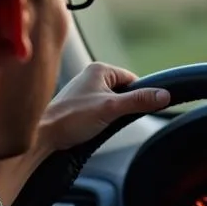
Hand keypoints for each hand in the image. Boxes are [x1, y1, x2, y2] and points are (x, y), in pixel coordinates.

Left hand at [0, 62, 169, 205]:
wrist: (42, 136)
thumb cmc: (71, 119)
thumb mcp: (111, 109)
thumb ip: (139, 101)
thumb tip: (164, 95)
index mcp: (99, 69)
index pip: (133, 79)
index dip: (138, 96)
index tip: (135, 111)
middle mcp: (91, 76)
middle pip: (123, 92)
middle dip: (122, 108)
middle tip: (112, 120)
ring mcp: (84, 91)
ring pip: (112, 103)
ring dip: (111, 116)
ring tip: (98, 124)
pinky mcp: (79, 106)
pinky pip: (100, 111)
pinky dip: (101, 120)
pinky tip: (91, 128)